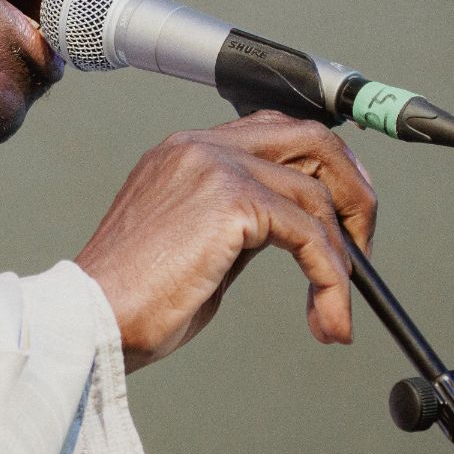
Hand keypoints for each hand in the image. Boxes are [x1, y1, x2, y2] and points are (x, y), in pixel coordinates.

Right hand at [74, 110, 376, 372]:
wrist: (90, 322)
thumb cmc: (132, 302)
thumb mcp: (198, 248)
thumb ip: (244, 225)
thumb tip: (299, 234)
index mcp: (185, 152)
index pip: (276, 132)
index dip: (323, 167)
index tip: (345, 213)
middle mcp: (200, 146)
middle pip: (312, 138)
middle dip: (352, 192)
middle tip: (363, 248)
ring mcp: (214, 166)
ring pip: (317, 193)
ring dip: (343, 258)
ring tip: (336, 309)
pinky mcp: (230, 200)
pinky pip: (309, 234)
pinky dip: (331, 278)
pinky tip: (327, 315)